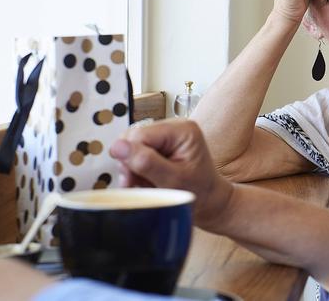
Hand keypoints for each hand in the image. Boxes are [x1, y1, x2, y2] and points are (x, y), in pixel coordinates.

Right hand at [109, 120, 233, 232]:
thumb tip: (118, 146)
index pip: (139, 135)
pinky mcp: (160, 144)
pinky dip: (137, 169)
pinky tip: (147, 180)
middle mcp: (174, 126)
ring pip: (131, 145)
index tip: (133, 179)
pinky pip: (136, 152)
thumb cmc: (199, 192)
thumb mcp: (172, 181)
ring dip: (132, 168)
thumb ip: (146, 162)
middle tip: (139, 183)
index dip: (130, 157)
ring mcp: (166, 135)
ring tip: (147, 183)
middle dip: (131, 163)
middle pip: (132, 137)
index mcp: (182, 130)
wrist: (210, 202)